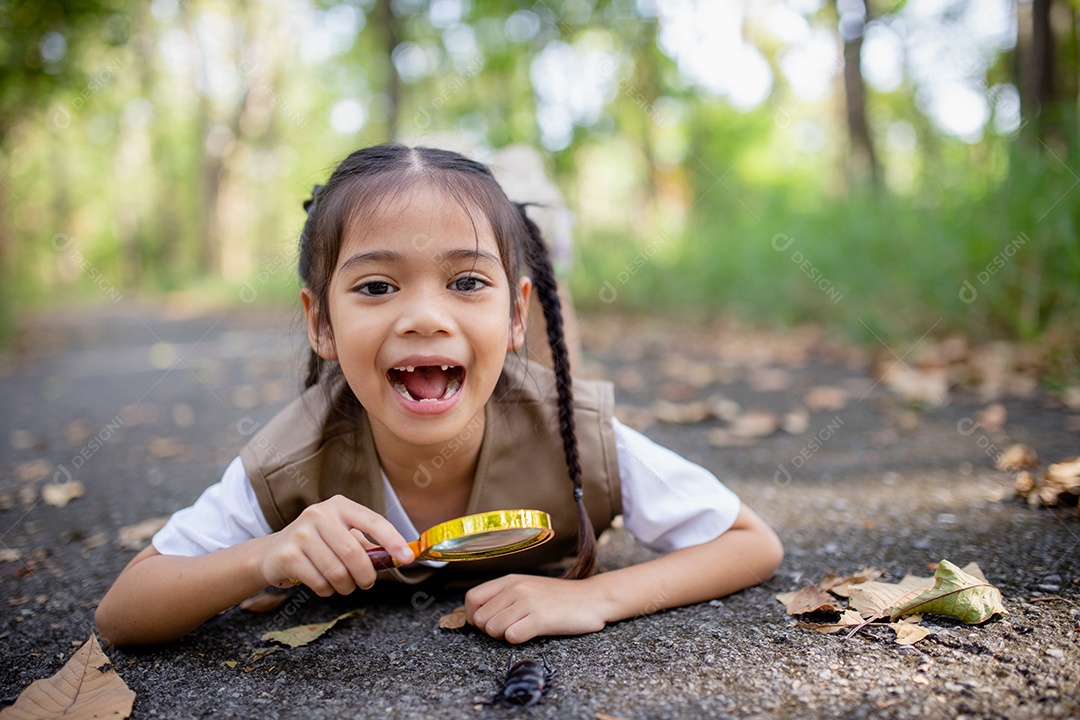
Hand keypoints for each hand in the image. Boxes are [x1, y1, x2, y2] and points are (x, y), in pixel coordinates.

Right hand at [258, 495, 413, 596]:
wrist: (272, 553)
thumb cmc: (318, 545)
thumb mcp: (342, 536)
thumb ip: (368, 545)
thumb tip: (400, 558)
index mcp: (340, 506)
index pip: (373, 521)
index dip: (393, 540)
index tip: (408, 557)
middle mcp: (319, 514)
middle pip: (354, 553)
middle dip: (366, 575)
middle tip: (366, 583)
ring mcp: (301, 533)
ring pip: (338, 572)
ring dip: (346, 586)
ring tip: (344, 585)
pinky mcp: (288, 555)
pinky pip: (320, 583)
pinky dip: (328, 591)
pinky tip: (323, 584)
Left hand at [464, 574, 607, 643]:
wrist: (592, 598)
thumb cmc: (558, 597)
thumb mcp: (527, 587)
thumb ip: (503, 596)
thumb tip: (476, 614)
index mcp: (510, 580)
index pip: (472, 599)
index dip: (473, 616)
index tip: (487, 623)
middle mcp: (516, 588)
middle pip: (480, 619)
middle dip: (490, 630)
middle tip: (510, 628)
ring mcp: (528, 602)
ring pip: (493, 629)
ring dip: (504, 636)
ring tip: (522, 629)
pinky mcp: (540, 618)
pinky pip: (512, 637)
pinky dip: (518, 640)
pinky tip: (532, 633)